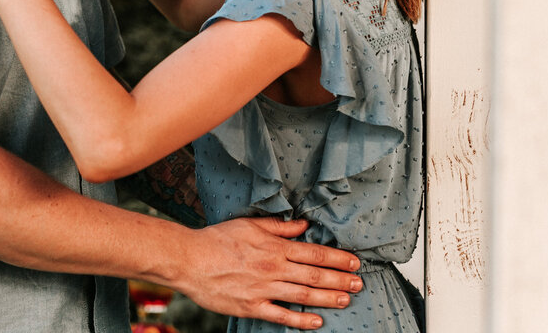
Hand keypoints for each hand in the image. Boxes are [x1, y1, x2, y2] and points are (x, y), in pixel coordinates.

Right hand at [173, 218, 361, 329]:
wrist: (188, 259)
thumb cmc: (217, 239)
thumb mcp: (250, 225)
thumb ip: (279, 227)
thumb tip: (303, 225)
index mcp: (273, 247)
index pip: (313, 252)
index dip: (336, 258)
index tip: (353, 261)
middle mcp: (272, 268)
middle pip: (314, 275)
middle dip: (340, 279)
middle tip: (358, 283)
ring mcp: (263, 289)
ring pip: (303, 296)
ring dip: (328, 298)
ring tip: (346, 300)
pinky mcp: (251, 306)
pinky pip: (281, 315)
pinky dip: (301, 320)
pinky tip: (317, 322)